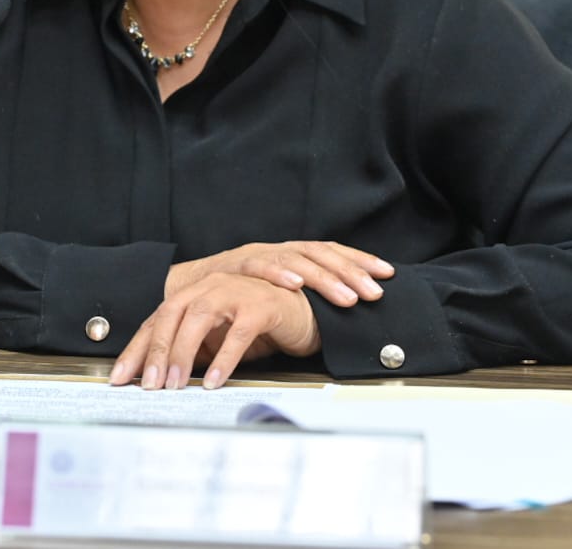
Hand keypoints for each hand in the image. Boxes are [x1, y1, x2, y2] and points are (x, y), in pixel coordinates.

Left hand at [111, 275, 320, 390]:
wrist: (305, 311)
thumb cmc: (257, 325)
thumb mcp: (216, 339)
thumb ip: (191, 351)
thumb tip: (159, 379)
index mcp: (195, 294)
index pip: (157, 321)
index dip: (136, 349)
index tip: (120, 378)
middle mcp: (210, 287)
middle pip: (172, 315)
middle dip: (156, 351)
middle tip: (148, 385)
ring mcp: (235, 292)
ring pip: (199, 318)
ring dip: (183, 353)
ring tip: (175, 384)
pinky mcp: (261, 305)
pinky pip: (237, 333)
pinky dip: (224, 358)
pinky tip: (215, 382)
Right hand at [166, 241, 392, 307]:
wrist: (183, 290)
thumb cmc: (232, 299)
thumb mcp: (273, 300)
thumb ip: (302, 306)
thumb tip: (344, 320)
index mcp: (290, 257)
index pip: (331, 253)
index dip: (359, 261)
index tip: (389, 274)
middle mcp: (276, 251)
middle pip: (320, 253)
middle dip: (351, 271)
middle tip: (375, 291)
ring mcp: (255, 255)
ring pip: (295, 258)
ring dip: (324, 277)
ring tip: (347, 297)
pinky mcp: (232, 265)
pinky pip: (258, 266)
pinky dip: (278, 274)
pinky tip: (297, 284)